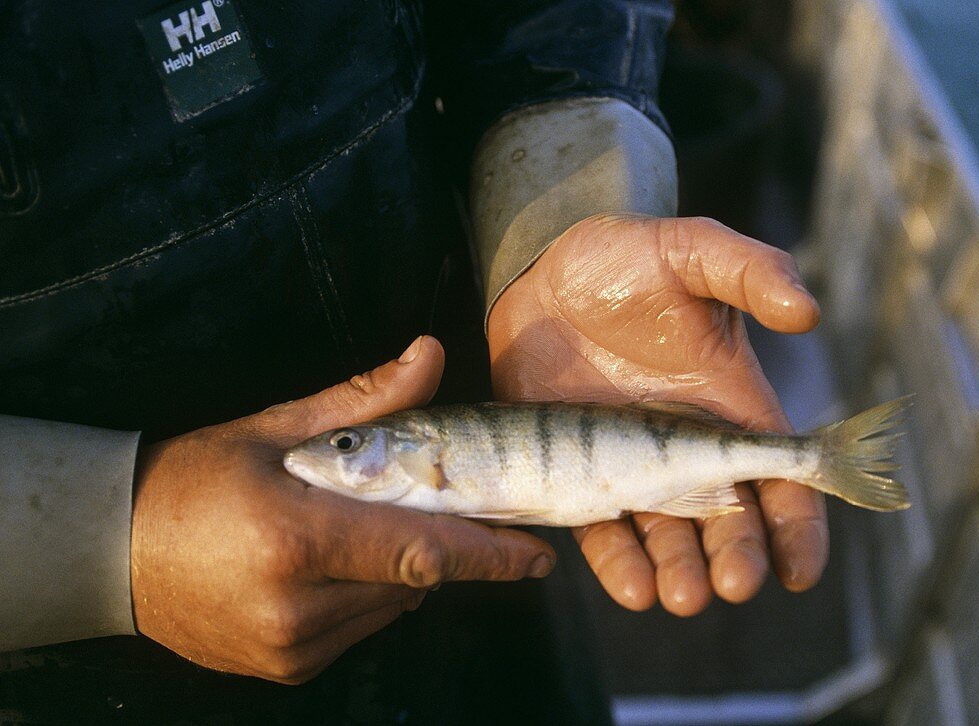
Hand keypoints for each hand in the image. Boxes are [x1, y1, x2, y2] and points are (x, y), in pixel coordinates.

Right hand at [131, 336, 554, 683]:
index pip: (421, 552)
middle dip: (435, 545)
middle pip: (413, 580)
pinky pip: (359, 629)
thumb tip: (430, 356)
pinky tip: (332, 562)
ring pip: (392, 607)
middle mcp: (297, 607)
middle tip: (431, 507)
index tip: (540, 555)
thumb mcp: (275, 427)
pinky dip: (368, 595)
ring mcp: (290, 648)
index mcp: (297, 540)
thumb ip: (364, 402)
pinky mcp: (285, 668)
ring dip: (398, 570)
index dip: (490, 556)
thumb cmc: (194, 479)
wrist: (112, 551)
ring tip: (356, 528)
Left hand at [488, 214, 826, 615]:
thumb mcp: (691, 249)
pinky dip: (619, 562)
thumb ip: (750, 270)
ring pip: (666, 536)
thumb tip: (809, 312)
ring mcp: (631, 465)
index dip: (799, 527)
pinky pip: (601, 529)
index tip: (801, 571)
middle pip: (726, 519)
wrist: (541, 271)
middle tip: (730, 584)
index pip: (778, 476)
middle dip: (735, 557)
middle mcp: (686, 446)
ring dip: (680, 572)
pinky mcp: (577, 472)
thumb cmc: (624, 257)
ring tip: (681, 597)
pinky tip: (633, 588)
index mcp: (729, 404)